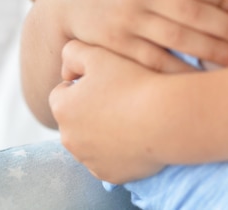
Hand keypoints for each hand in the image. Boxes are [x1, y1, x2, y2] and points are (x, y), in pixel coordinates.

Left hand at [50, 40, 165, 182]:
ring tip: (129, 113)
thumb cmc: (132, 81)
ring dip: (102, 130)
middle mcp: (69, 139)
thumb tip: (66, 69)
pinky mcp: (110, 175)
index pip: (62, 92)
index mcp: (62, 108)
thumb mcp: (98, 54)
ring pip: (90, 140)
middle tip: (118, 95)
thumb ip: (73, 52)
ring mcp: (89, 161)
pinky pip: (108, 159)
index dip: (82, 82)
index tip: (105, 79)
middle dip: (89, 108)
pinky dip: (117, 150)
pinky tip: (135, 134)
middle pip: (75, 118)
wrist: (165, 117)